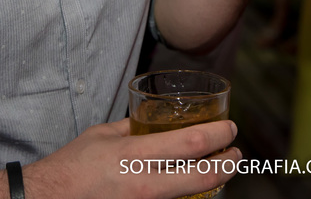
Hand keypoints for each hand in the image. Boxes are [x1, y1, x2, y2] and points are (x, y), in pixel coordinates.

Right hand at [27, 117, 239, 198]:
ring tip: (220, 168)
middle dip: (228, 163)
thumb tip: (153, 119)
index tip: (231, 128)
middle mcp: (144, 184)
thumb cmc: (73, 166)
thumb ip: (133, 127)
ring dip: (212, 181)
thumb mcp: (103, 135)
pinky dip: (187, 194)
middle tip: (237, 154)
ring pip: (191, 195)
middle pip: (203, 176)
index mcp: (135, 155)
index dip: (220, 134)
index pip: (192, 142)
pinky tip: (192, 184)